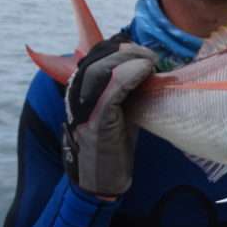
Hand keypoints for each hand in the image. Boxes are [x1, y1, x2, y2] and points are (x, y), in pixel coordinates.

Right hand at [63, 33, 156, 197]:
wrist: (100, 178)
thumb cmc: (113, 142)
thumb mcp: (118, 107)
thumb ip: (124, 86)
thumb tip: (146, 62)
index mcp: (79, 86)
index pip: (99, 52)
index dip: (123, 48)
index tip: (145, 55)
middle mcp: (75, 91)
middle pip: (101, 55)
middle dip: (130, 52)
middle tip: (151, 59)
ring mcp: (81, 104)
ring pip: (105, 66)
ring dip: (132, 60)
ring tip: (151, 64)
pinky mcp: (94, 117)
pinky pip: (112, 86)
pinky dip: (132, 74)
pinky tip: (146, 72)